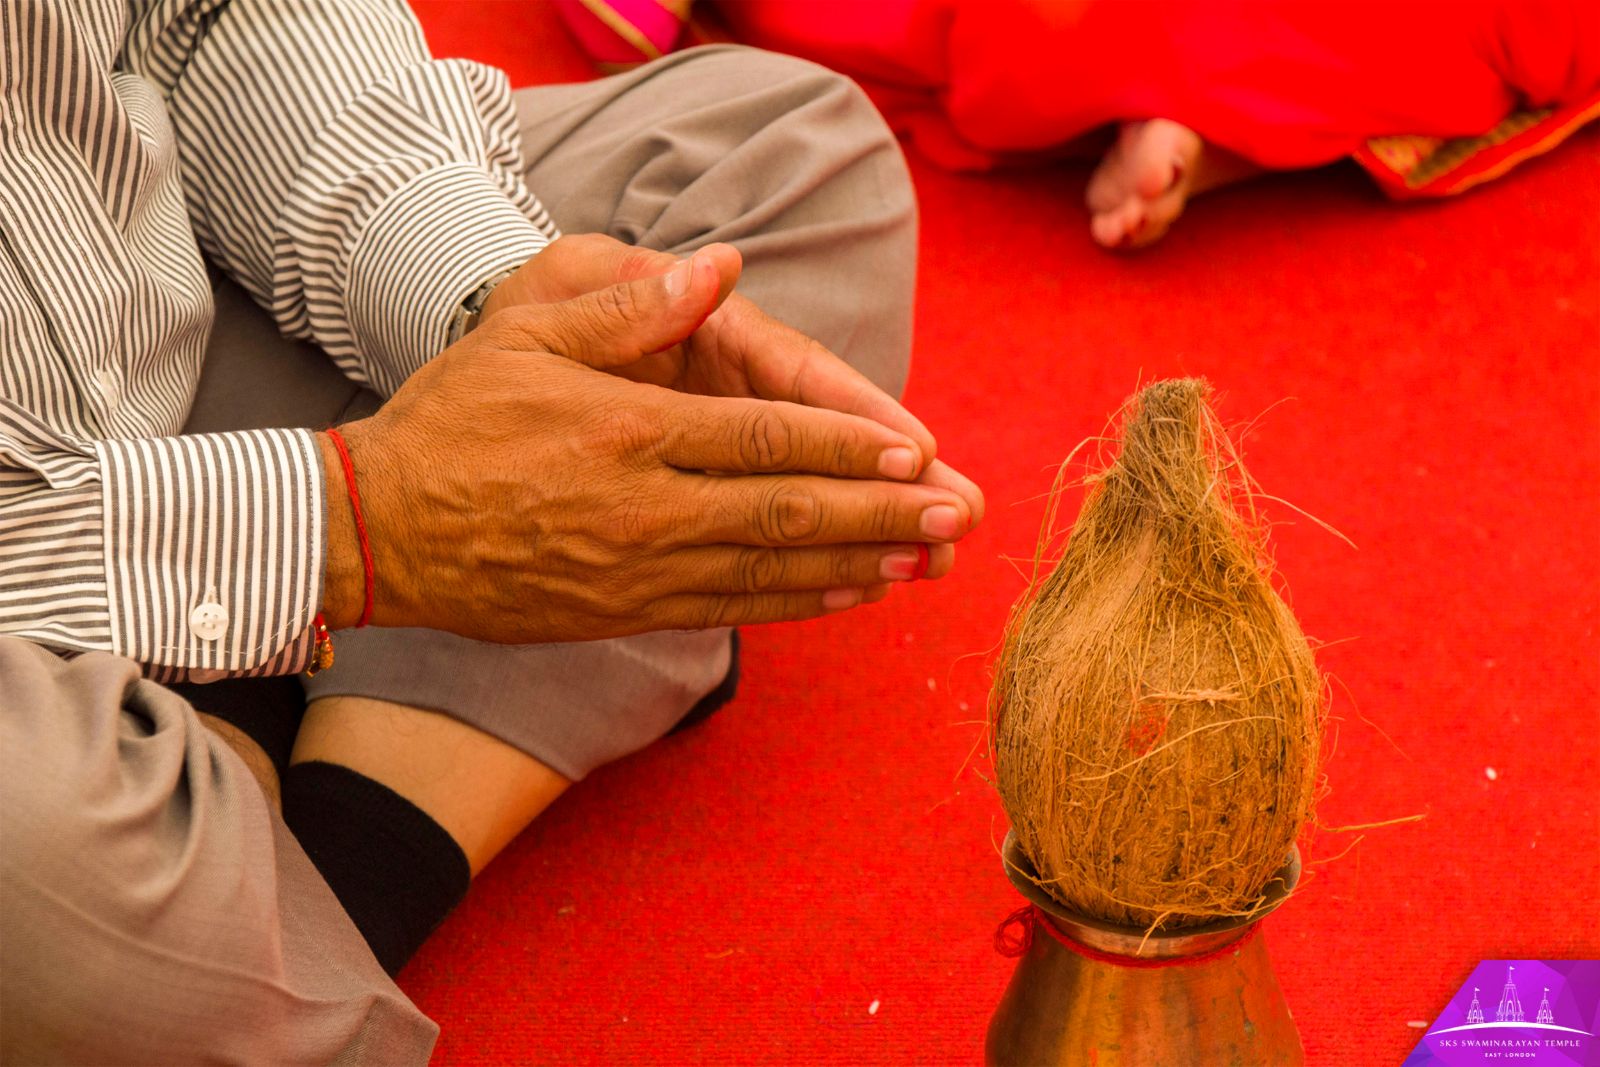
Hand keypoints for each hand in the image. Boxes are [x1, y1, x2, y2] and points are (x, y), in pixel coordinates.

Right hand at [320, 265, 977, 643]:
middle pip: (787, 515)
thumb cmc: (453, 422)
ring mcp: (640, 571)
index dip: (848, 449)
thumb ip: (630, 307)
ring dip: (858, 567)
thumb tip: (720, 266)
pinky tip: (851, 595)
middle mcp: (648, 510)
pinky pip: (731, 609)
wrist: (378, 532)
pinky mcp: (628, 611)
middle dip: (881, 516)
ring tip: (928, 562)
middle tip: (958, 518)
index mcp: (631, 432)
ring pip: (771, 573)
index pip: (765, 440)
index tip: (917, 454)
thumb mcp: (526, 336)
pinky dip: (799, 603)